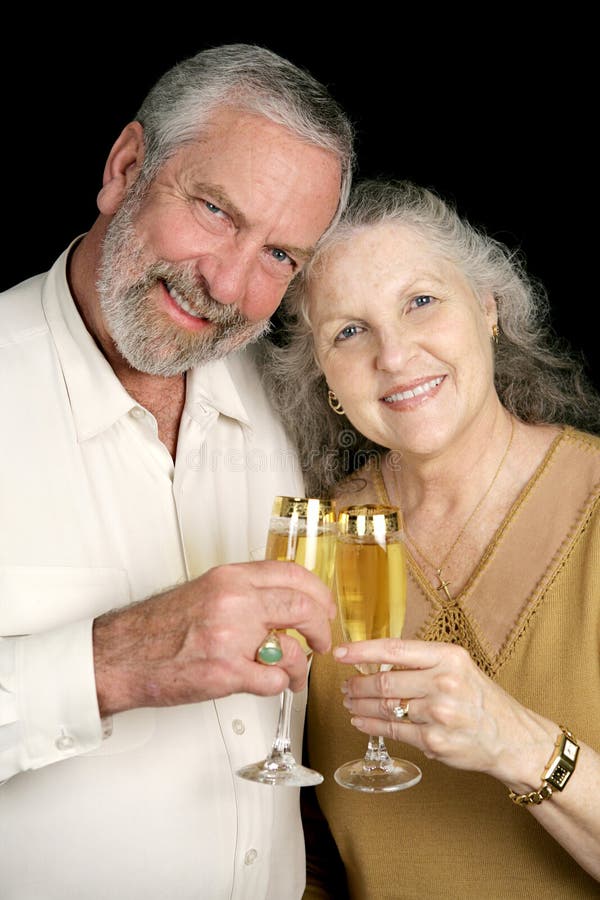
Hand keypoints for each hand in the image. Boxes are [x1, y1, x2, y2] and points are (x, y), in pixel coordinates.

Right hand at [93, 560, 335, 715]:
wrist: (121, 656)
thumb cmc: (157, 628)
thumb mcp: (205, 592)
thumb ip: (243, 594)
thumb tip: (282, 605)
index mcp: (230, 578)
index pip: (292, 574)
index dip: (318, 592)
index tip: (325, 606)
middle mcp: (234, 601)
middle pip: (303, 606)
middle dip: (321, 628)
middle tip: (322, 641)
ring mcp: (231, 637)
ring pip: (292, 649)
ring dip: (298, 668)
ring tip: (292, 675)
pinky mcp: (225, 672)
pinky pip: (272, 681)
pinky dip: (276, 687)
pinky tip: (266, 685)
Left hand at [335, 638, 555, 785]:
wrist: (513, 738)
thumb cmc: (482, 700)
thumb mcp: (459, 668)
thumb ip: (422, 663)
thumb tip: (377, 661)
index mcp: (448, 657)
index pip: (395, 649)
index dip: (362, 651)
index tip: (340, 653)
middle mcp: (444, 682)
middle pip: (385, 681)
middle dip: (358, 684)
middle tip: (345, 685)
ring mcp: (439, 713)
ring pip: (385, 707)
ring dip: (361, 705)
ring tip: (350, 702)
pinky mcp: (435, 741)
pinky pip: (392, 731)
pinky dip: (370, 725)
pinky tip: (360, 720)